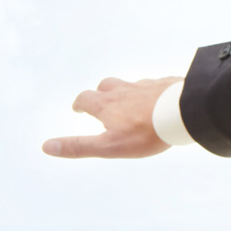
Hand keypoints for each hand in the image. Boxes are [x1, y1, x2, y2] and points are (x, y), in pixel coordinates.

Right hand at [42, 76, 180, 158]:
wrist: (184, 113)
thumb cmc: (145, 132)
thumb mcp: (109, 146)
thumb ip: (79, 146)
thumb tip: (46, 146)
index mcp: (107, 104)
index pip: (86, 98)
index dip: (80, 103)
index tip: (78, 108)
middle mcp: (125, 90)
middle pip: (107, 85)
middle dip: (100, 93)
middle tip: (101, 101)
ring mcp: (147, 85)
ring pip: (132, 83)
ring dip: (127, 90)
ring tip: (130, 101)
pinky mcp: (168, 84)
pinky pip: (157, 84)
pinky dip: (153, 90)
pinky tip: (160, 98)